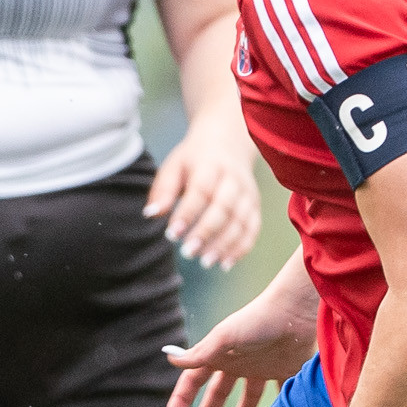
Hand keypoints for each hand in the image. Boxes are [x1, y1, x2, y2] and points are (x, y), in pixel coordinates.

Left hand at [146, 132, 261, 269]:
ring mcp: (248, 193)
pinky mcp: (255, 206)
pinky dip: (241, 248)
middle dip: (206, 232)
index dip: (187, 214)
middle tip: (188, 253)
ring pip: (241, 221)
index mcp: (210, 166)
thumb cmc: (194, 160)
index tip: (171, 235)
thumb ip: (163, 190)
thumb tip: (150, 215)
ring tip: (205, 262)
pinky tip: (224, 264)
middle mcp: (233, 179)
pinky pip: (252, 229)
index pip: (201, 191)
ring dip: (224, 245)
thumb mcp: (175, 166)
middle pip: (224, 208)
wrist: (228, 143)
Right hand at [161, 282, 319, 406]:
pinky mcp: (285, 369)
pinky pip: (281, 390)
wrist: (295, 311)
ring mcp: (262, 366)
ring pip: (249, 393)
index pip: (193, 381)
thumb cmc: (257, 321)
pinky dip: (281, 403)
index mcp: (219, 355)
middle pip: (218, 392)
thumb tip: (170, 359)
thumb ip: (200, 353)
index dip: (180, 401)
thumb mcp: (224, 337)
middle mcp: (238, 362)